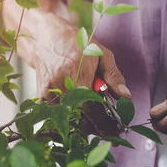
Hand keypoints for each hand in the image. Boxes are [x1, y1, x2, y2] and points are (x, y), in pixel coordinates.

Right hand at [26, 12, 130, 136]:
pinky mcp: (40, 97)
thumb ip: (113, 77)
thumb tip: (126, 97)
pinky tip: (77, 115)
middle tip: (108, 130)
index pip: (92, 108)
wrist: (47, 37)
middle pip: (80, 118)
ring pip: (68, 120)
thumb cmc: (77, 45)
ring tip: (93, 120)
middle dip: (96, 127)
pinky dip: (68, 120)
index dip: (105, 122)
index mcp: (77, 74)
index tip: (116, 130)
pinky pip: (56, 117)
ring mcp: (48, 92)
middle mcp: (60, 85)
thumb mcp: (102, 55)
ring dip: (82, 124)